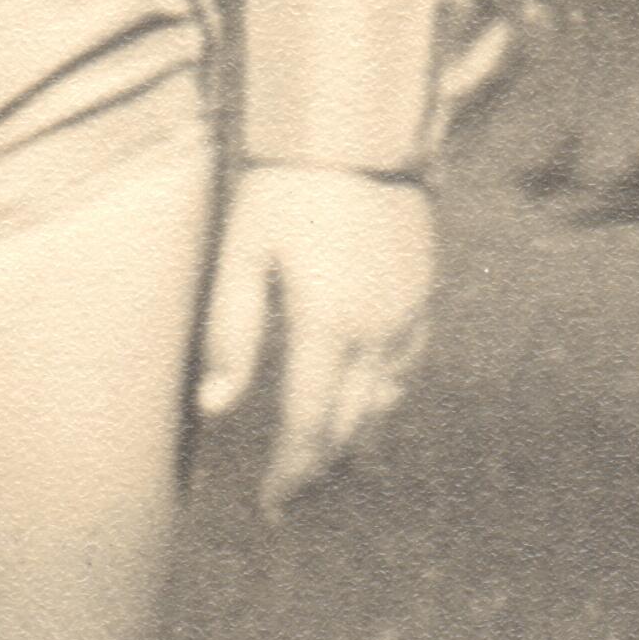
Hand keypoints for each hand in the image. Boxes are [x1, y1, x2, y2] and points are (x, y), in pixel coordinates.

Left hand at [193, 164, 435, 513]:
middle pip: (350, 428)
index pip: (308, 427)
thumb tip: (216, 408)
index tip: (272, 508)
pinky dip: (383, 403)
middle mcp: (377, 332)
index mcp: (328, 327)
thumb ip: (231, 334)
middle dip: (320, 471)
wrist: (357, 131)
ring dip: (355, 444)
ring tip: (329, 472)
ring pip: (385, 406)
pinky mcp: (422, 295)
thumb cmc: (285, 188)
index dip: (291, 475)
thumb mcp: (241, 255)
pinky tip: (367, 411)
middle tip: (293, 500)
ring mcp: (407, 315)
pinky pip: (406, 370)